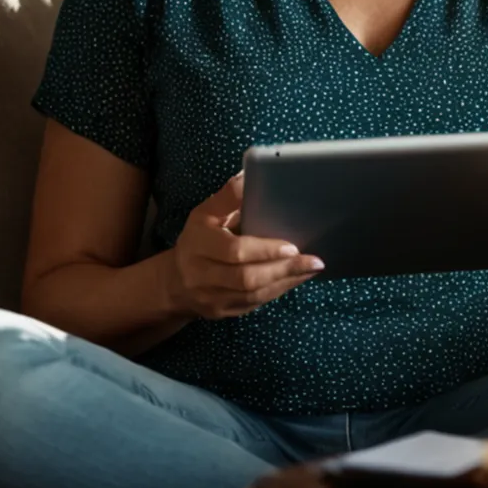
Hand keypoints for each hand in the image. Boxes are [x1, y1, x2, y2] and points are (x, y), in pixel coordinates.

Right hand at [166, 172, 324, 319]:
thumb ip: (228, 197)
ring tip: (311, 269)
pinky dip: (279, 291)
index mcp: (199, 245)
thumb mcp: (205, 213)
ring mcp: (212, 299)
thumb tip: (250, 173)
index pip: (234, 251)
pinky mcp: (224, 313)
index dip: (265, 250)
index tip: (293, 245)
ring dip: (286, 281)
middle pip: (247, 278)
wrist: (174, 283)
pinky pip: (255, 304)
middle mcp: (202, 276)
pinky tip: (296, 279)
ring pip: (254, 295)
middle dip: (284, 269)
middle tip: (313, 261)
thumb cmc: (197, 239)